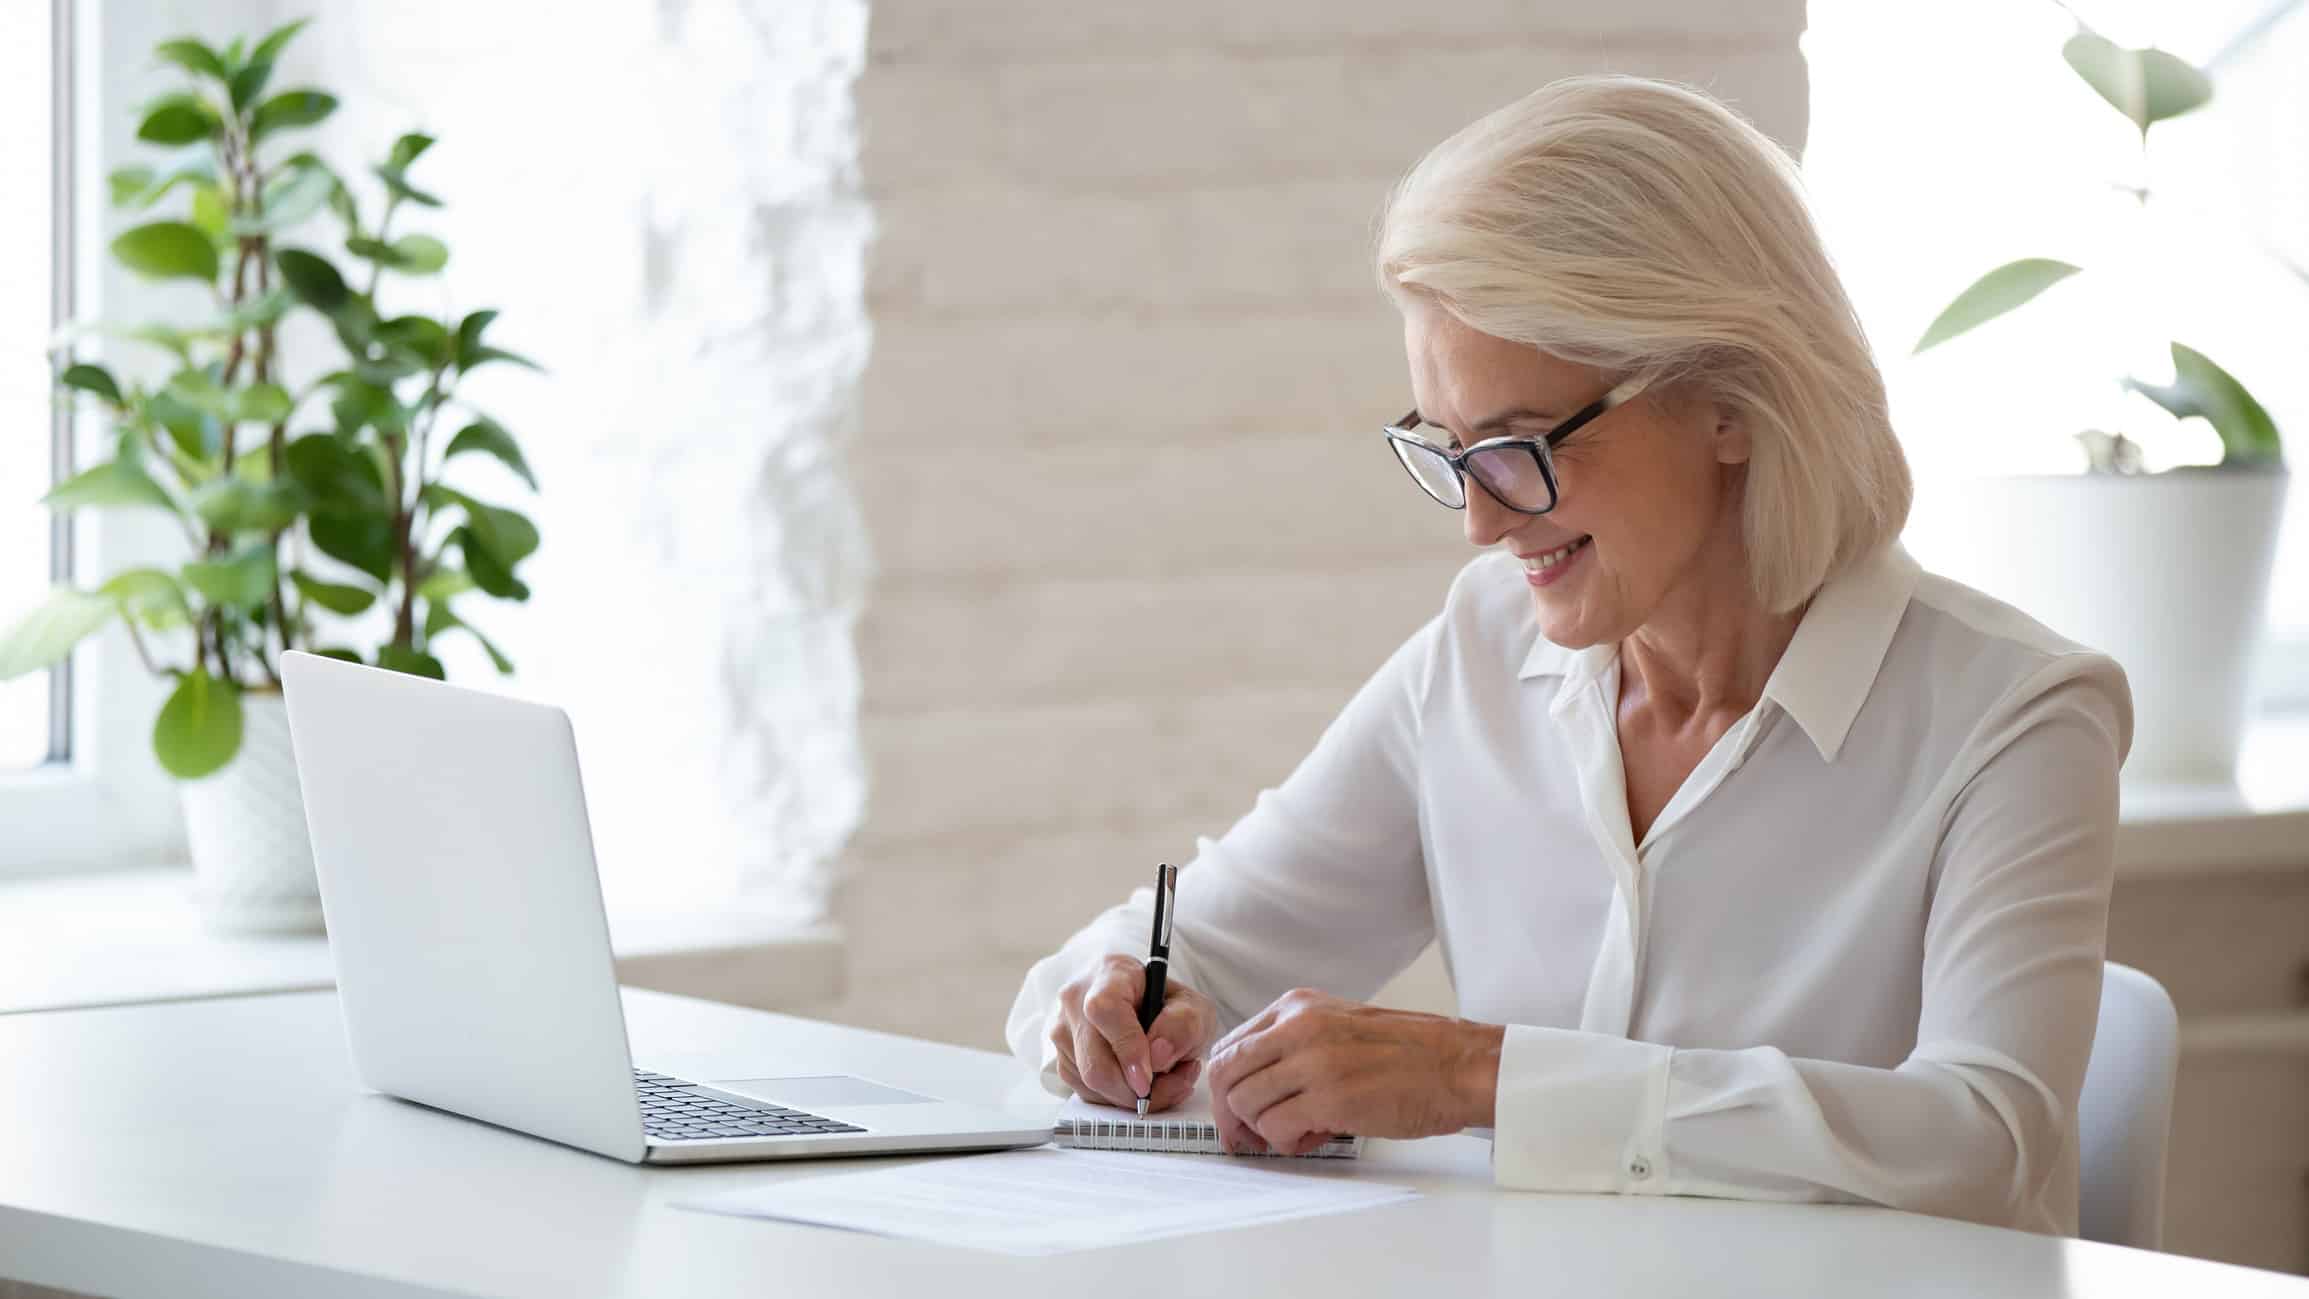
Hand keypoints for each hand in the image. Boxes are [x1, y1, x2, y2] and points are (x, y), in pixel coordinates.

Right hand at [1049, 954, 1219, 1111]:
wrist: (1152, 1011)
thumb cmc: (1170, 1006)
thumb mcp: (1195, 1008)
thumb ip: (1184, 1025)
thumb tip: (1157, 1055)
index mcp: (1110, 973)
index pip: (1105, 1010)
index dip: (1127, 1048)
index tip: (1149, 1078)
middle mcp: (1076, 999)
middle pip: (1094, 1061)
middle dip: (1136, 1089)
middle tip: (1174, 1086)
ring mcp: (1064, 1031)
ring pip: (1090, 1083)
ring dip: (1134, 1095)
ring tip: (1166, 1079)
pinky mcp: (1062, 1059)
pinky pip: (1089, 1093)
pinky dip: (1120, 1099)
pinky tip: (1143, 1082)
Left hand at [1206, 987, 1502, 1155]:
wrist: (1457, 1064)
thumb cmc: (1407, 1053)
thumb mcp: (1339, 1026)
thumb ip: (1293, 1044)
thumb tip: (1253, 1086)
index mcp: (1297, 1007)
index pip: (1230, 1047)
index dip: (1227, 1088)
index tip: (1238, 1112)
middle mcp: (1297, 1027)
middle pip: (1226, 1076)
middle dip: (1232, 1115)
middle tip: (1253, 1136)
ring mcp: (1312, 1061)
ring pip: (1246, 1105)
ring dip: (1266, 1130)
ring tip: (1302, 1131)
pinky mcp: (1329, 1098)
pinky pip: (1276, 1128)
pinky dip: (1287, 1142)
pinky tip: (1316, 1136)